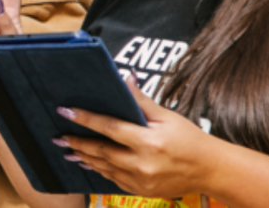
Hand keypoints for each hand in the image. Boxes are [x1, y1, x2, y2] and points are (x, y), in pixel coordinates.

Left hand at [59, 76, 218, 197]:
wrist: (210, 170)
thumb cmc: (190, 138)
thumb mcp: (167, 116)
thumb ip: (141, 101)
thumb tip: (124, 79)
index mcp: (149, 141)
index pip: (109, 128)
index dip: (85, 119)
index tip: (65, 111)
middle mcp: (142, 163)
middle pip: (101, 151)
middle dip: (77, 142)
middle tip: (58, 137)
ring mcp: (141, 180)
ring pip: (104, 167)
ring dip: (84, 157)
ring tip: (67, 150)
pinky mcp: (142, 190)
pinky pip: (114, 179)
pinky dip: (100, 169)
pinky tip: (89, 162)